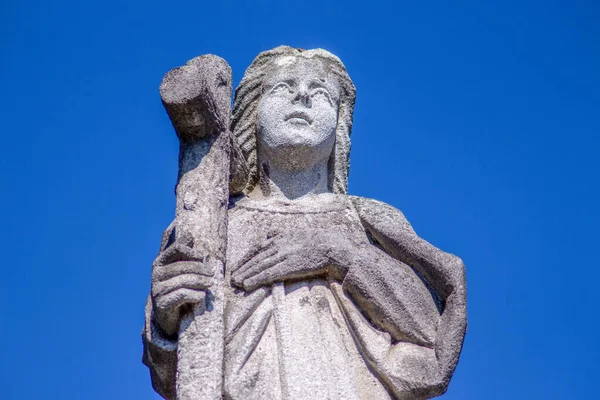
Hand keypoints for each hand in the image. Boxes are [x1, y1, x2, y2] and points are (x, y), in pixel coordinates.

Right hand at [151, 242, 213, 336]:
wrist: (167, 314)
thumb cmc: (176, 286)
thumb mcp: (180, 268)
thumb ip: (184, 253)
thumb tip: (189, 233)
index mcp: (160, 262)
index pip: (176, 249)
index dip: (191, 252)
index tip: (202, 257)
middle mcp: (156, 274)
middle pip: (182, 266)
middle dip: (200, 269)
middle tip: (212, 273)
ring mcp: (157, 289)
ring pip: (183, 281)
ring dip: (200, 282)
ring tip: (210, 283)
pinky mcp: (161, 303)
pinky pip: (181, 295)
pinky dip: (195, 295)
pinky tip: (202, 296)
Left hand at [231, 229, 351, 291]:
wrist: (332, 246)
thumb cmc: (317, 241)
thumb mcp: (297, 232)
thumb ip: (282, 234)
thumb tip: (270, 233)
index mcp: (280, 237)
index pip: (257, 248)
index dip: (245, 259)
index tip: (237, 266)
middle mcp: (278, 245)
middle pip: (256, 258)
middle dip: (242, 268)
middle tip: (231, 278)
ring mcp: (283, 255)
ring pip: (259, 266)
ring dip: (246, 275)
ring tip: (236, 283)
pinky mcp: (289, 266)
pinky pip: (269, 274)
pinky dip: (256, 279)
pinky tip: (248, 285)